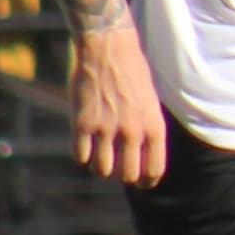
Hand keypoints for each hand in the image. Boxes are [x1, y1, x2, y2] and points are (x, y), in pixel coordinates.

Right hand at [71, 23, 166, 189]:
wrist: (109, 50)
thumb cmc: (134, 75)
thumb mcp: (151, 103)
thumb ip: (147, 130)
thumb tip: (141, 157)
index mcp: (154, 126)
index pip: (154, 169)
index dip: (148, 182)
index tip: (143, 184)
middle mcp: (132, 131)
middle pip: (127, 175)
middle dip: (124, 177)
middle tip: (120, 172)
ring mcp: (106, 129)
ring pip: (101, 169)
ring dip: (101, 167)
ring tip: (102, 158)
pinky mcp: (82, 123)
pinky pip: (80, 156)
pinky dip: (82, 156)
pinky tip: (85, 147)